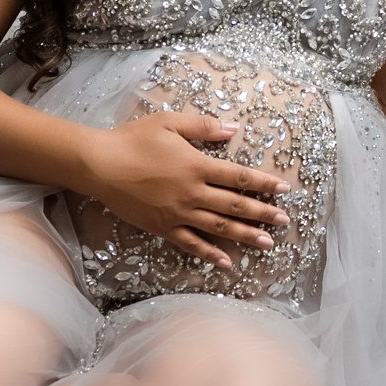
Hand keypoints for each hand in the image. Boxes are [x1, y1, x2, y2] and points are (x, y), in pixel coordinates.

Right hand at [80, 112, 291, 273]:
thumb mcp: (169, 123)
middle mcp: (192, 192)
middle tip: (285, 221)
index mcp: (196, 165)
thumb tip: (234, 129)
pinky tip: (226, 263)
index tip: (284, 190)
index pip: (238, 177)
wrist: (100, 165)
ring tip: (267, 243)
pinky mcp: (163, 227)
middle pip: (235, 205)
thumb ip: (203, 127)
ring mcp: (178, 213)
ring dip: (246, 235)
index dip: (263, 183)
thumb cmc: (133, 139)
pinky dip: (210, 254)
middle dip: (263, 213)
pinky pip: (191, 244)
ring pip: (219, 227)